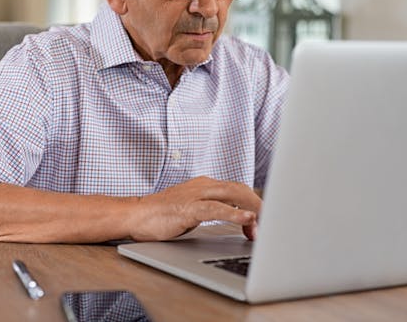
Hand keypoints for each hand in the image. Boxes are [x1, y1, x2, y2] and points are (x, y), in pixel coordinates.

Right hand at [127, 177, 260, 241]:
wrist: (135, 215)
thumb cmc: (162, 215)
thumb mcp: (193, 209)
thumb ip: (214, 210)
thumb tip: (238, 221)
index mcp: (205, 185)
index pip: (238, 189)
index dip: (255, 202)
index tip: (265, 219)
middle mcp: (202, 185)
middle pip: (240, 189)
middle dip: (259, 205)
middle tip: (271, 222)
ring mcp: (195, 195)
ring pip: (233, 195)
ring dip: (253, 209)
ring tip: (266, 222)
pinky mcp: (188, 208)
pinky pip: (216, 209)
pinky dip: (235, 214)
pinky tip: (247, 220)